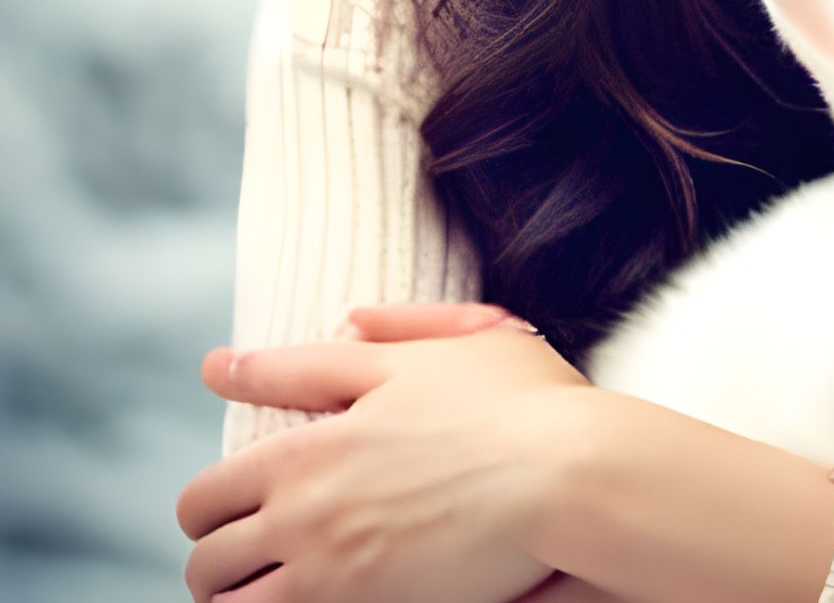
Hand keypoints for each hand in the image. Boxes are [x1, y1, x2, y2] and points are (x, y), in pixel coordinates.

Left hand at [177, 302, 593, 602]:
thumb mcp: (462, 338)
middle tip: (237, 545)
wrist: (570, 476)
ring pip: (223, 596)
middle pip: (205, 535)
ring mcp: (325, 566)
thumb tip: (346, 318)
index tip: (213, 423)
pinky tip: (289, 602)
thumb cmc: (527, 403)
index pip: (231, 449)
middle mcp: (307, 501)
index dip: (216, 449)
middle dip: (212, 541)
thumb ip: (397, 326)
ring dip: (228, 592)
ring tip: (252, 589)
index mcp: (324, 433)